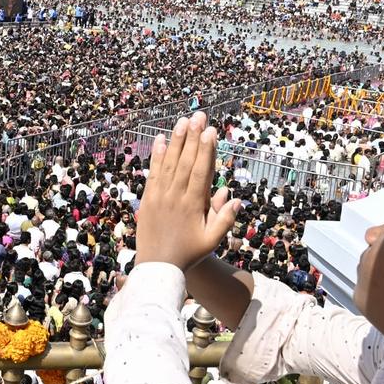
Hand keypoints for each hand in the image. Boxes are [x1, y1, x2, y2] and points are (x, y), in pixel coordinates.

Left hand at [134, 112, 239, 270]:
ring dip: (175, 141)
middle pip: (184, 162)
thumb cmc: (188, 254)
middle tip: (198, 116)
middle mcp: (175, 197)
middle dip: (192, 137)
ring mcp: (159, 196)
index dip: (206, 149)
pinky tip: (159, 140)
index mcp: (192, 205)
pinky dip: (155, 156)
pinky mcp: (147, 199)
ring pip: (168, 164)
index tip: (210, 131)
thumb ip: (224, 219)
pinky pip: (152, 174)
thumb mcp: (211, 241)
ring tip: (182, 122)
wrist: (157, 267)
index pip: (200, 171)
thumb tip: (236, 197)